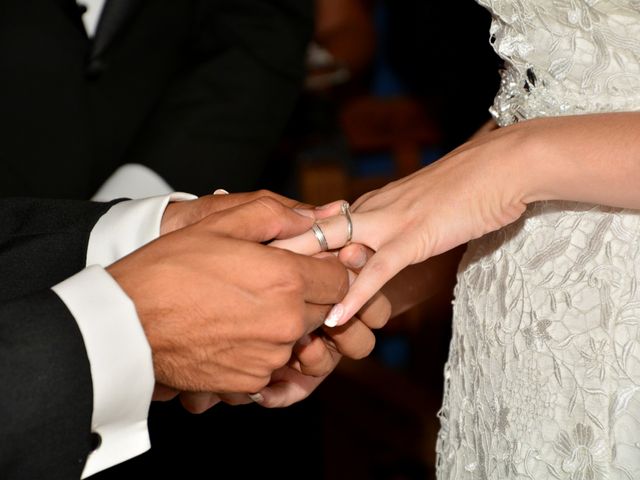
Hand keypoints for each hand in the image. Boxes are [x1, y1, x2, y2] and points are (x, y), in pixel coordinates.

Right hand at [107, 197, 348, 392]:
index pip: (341, 278)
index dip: (327, 269)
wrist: (127, 324)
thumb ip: (275, 215)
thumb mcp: (221, 224)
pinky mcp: (251, 381)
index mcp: (286, 279)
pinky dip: (261, 349)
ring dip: (283, 323)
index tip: (307, 265)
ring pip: (298, 336)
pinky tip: (230, 331)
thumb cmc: (170, 269)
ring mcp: (270, 356)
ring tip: (242, 306)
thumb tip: (312, 219)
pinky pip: (273, 363)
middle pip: (324, 308)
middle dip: (307, 295)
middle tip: (270, 284)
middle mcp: (286, 321)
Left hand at [272, 125, 531, 325]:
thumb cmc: (463, 191)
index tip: (246, 266)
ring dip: (301, 281)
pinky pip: (377, 270)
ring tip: (266, 309)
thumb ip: (387, 235)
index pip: (313, 226)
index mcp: (366, 207)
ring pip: (332, 251)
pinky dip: (353, 296)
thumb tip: (368, 256)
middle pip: (307, 235)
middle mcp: (367, 212)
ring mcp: (389, 223)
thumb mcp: (415, 214)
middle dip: (269, 260)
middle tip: (232, 283)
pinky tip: (332, 320)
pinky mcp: (415, 237)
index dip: (279, 247)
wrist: (502, 166)